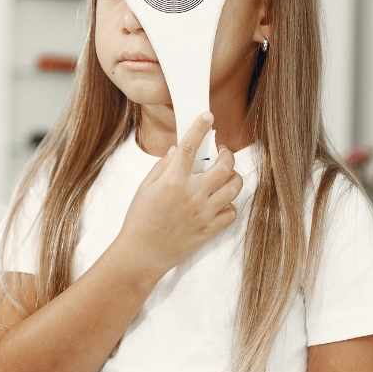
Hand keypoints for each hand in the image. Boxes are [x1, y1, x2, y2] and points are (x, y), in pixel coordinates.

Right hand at [117, 112, 243, 277]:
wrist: (141, 255)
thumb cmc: (139, 222)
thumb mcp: (144, 189)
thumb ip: (162, 168)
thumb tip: (175, 151)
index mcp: (172, 181)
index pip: (190, 146)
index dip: (200, 127)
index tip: (207, 116)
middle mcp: (192, 195)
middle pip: (224, 166)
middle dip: (227, 154)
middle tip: (222, 152)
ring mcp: (203, 213)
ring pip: (234, 187)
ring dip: (233, 177)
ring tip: (226, 176)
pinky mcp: (209, 230)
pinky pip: (231, 213)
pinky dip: (229, 205)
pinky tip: (220, 202)